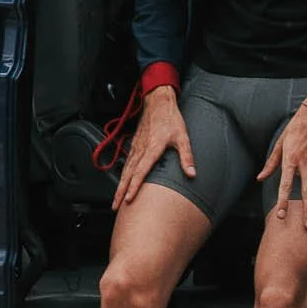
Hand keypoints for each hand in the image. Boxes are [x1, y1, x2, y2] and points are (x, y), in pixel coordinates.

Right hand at [114, 86, 195, 210]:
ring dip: (119, 184)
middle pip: (128, 174)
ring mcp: (136, 147)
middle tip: (114, 206)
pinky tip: (122, 180)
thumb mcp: (182, 137)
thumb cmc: (170, 119)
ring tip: (116, 198)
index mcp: (152, 149)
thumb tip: (192, 173)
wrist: (158, 102)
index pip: (141, 172)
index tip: (128, 199)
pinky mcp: (134, 144)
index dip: (134, 187)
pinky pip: (126, 162)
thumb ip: (186, 157)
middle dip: (120, 191)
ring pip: (125, 169)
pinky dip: (122, 174)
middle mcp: (141, 150)